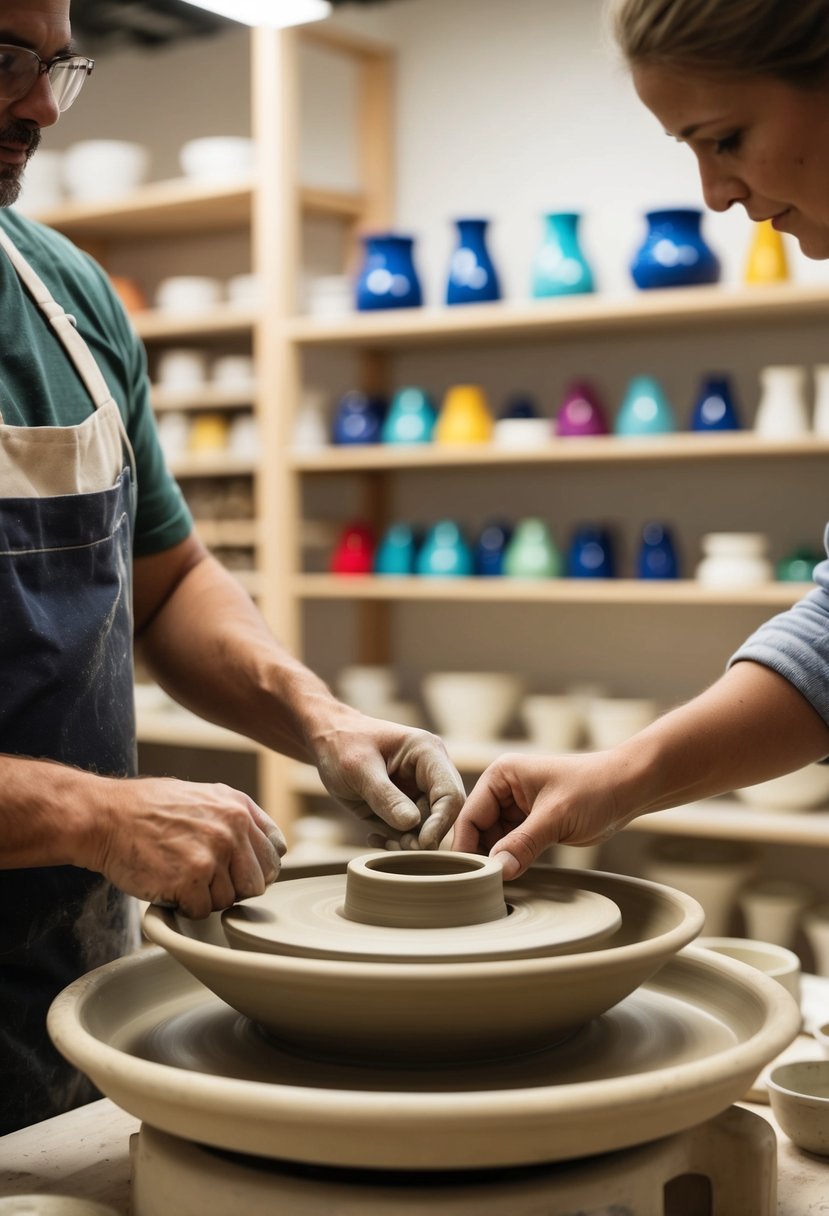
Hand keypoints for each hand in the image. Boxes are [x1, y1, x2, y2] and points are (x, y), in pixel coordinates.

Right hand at [89, 776, 286, 917]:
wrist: (105, 817)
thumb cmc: (149, 808)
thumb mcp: (205, 796)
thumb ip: (239, 819)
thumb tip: (272, 846)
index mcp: (239, 808)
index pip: (273, 854)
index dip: (255, 868)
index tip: (236, 871)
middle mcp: (231, 830)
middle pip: (257, 883)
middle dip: (233, 886)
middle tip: (203, 877)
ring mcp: (211, 856)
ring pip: (228, 900)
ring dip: (205, 897)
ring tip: (180, 874)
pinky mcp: (189, 881)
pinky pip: (202, 912)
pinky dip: (184, 907)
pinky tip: (169, 884)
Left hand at [311, 708, 465, 849]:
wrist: (326, 742)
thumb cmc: (341, 745)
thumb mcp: (359, 769)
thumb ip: (385, 796)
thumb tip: (412, 824)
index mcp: (428, 752)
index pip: (450, 793)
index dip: (441, 822)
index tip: (422, 843)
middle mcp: (430, 772)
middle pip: (444, 813)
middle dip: (424, 835)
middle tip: (398, 846)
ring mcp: (419, 790)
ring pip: (428, 827)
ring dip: (408, 842)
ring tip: (380, 839)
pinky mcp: (405, 805)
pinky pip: (410, 831)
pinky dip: (396, 840)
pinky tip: (374, 837)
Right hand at [452, 751, 631, 878]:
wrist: (630, 787)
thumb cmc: (595, 788)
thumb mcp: (556, 816)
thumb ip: (524, 843)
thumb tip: (497, 871)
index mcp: (501, 775)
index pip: (470, 816)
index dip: (467, 847)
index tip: (469, 877)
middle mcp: (504, 789)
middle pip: (478, 831)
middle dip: (482, 856)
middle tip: (486, 885)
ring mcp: (518, 807)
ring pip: (494, 841)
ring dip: (498, 861)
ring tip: (499, 884)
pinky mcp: (532, 823)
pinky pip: (512, 845)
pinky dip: (512, 861)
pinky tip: (514, 877)